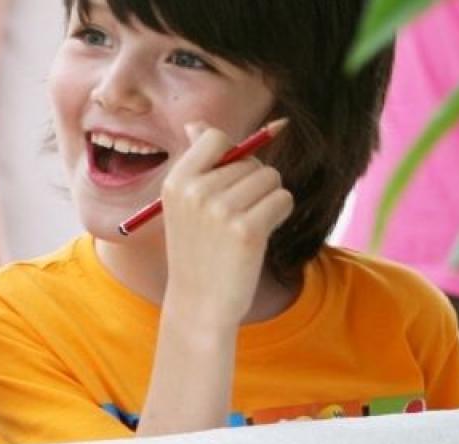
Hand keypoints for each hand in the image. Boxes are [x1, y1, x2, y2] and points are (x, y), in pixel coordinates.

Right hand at [158, 123, 291, 327]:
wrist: (199, 304)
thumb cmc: (196, 251)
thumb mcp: (184, 205)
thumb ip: (196, 164)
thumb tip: (196, 124)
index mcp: (176, 182)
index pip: (215, 137)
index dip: (233, 152)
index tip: (233, 177)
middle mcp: (195, 192)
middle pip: (250, 161)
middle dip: (254, 184)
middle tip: (236, 216)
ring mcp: (220, 210)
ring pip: (271, 178)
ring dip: (269, 199)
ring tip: (248, 225)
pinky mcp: (247, 230)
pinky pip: (282, 200)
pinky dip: (279, 214)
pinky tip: (260, 234)